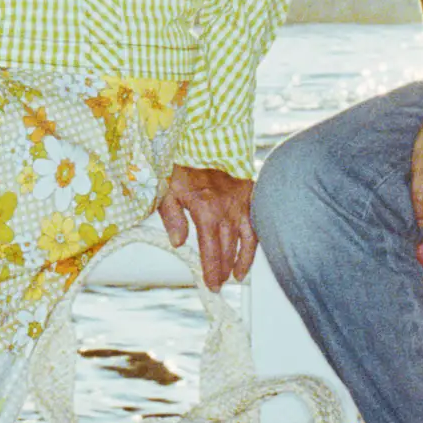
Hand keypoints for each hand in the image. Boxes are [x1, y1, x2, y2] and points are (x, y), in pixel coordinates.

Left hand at [155, 166, 254, 286]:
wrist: (204, 138)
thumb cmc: (183, 162)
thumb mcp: (167, 189)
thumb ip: (173, 218)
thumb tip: (179, 243)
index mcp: (206, 211)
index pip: (211, 250)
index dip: (212, 270)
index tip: (212, 284)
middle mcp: (227, 209)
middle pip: (228, 249)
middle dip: (224, 269)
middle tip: (221, 283)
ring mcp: (241, 202)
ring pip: (246, 238)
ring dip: (243, 259)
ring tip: (238, 274)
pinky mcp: (250, 193)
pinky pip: (256, 221)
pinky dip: (255, 238)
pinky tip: (252, 247)